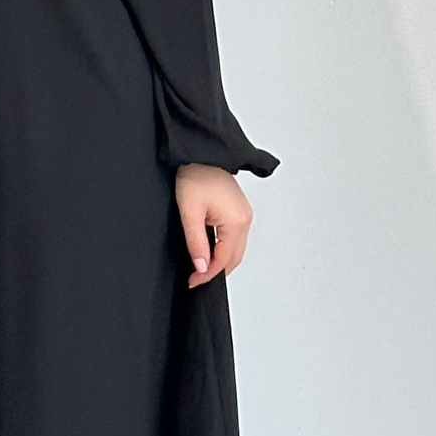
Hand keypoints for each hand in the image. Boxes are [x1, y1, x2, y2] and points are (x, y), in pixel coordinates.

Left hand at [175, 163, 252, 287]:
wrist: (201, 154)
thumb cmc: (195, 176)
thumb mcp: (190, 212)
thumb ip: (196, 242)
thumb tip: (201, 266)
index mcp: (236, 221)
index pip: (224, 259)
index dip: (208, 274)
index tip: (193, 282)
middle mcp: (245, 219)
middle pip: (234, 257)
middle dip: (216, 271)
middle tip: (195, 279)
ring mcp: (244, 215)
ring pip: (236, 249)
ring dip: (220, 260)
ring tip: (200, 267)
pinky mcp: (239, 211)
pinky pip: (234, 237)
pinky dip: (223, 248)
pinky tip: (209, 251)